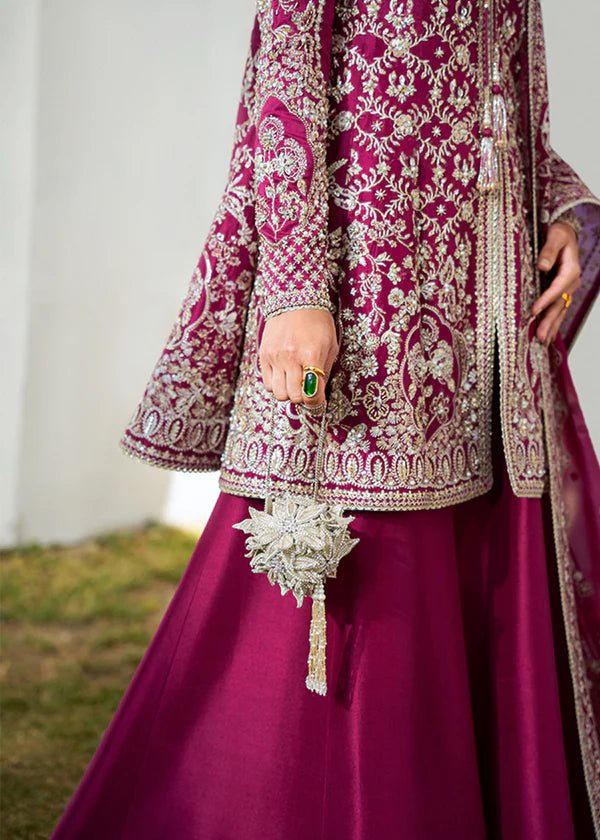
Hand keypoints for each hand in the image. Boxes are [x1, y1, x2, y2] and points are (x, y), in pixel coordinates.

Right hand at [259, 308, 338, 406]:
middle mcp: (291, 358)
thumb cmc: (317, 323)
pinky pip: (267, 384)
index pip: (312, 395)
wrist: (295, 300)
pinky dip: (276, 385)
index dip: (317, 402)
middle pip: (294, 397)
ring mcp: (275, 357)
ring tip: (295, 381)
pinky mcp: (264, 355)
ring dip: (288, 392)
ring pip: (279, 394)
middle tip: (307, 388)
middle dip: (303, 397)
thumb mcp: (330, 346)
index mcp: (311, 356)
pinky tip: (284, 375)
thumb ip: (324, 372)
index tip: (318, 399)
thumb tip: (318, 394)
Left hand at [531, 221, 579, 345]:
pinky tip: (549, 334)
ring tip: (543, 342)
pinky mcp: (563, 291)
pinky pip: (559, 309)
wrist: (566, 234)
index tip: (534, 311)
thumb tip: (543, 265)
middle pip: (559, 305)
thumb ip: (549, 250)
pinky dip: (554, 322)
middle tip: (540, 337)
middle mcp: (571, 282)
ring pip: (560, 310)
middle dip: (550, 321)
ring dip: (552, 326)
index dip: (545, 300)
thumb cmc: (559, 233)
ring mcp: (568, 288)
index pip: (557, 288)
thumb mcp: (555, 236)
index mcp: (571, 270)